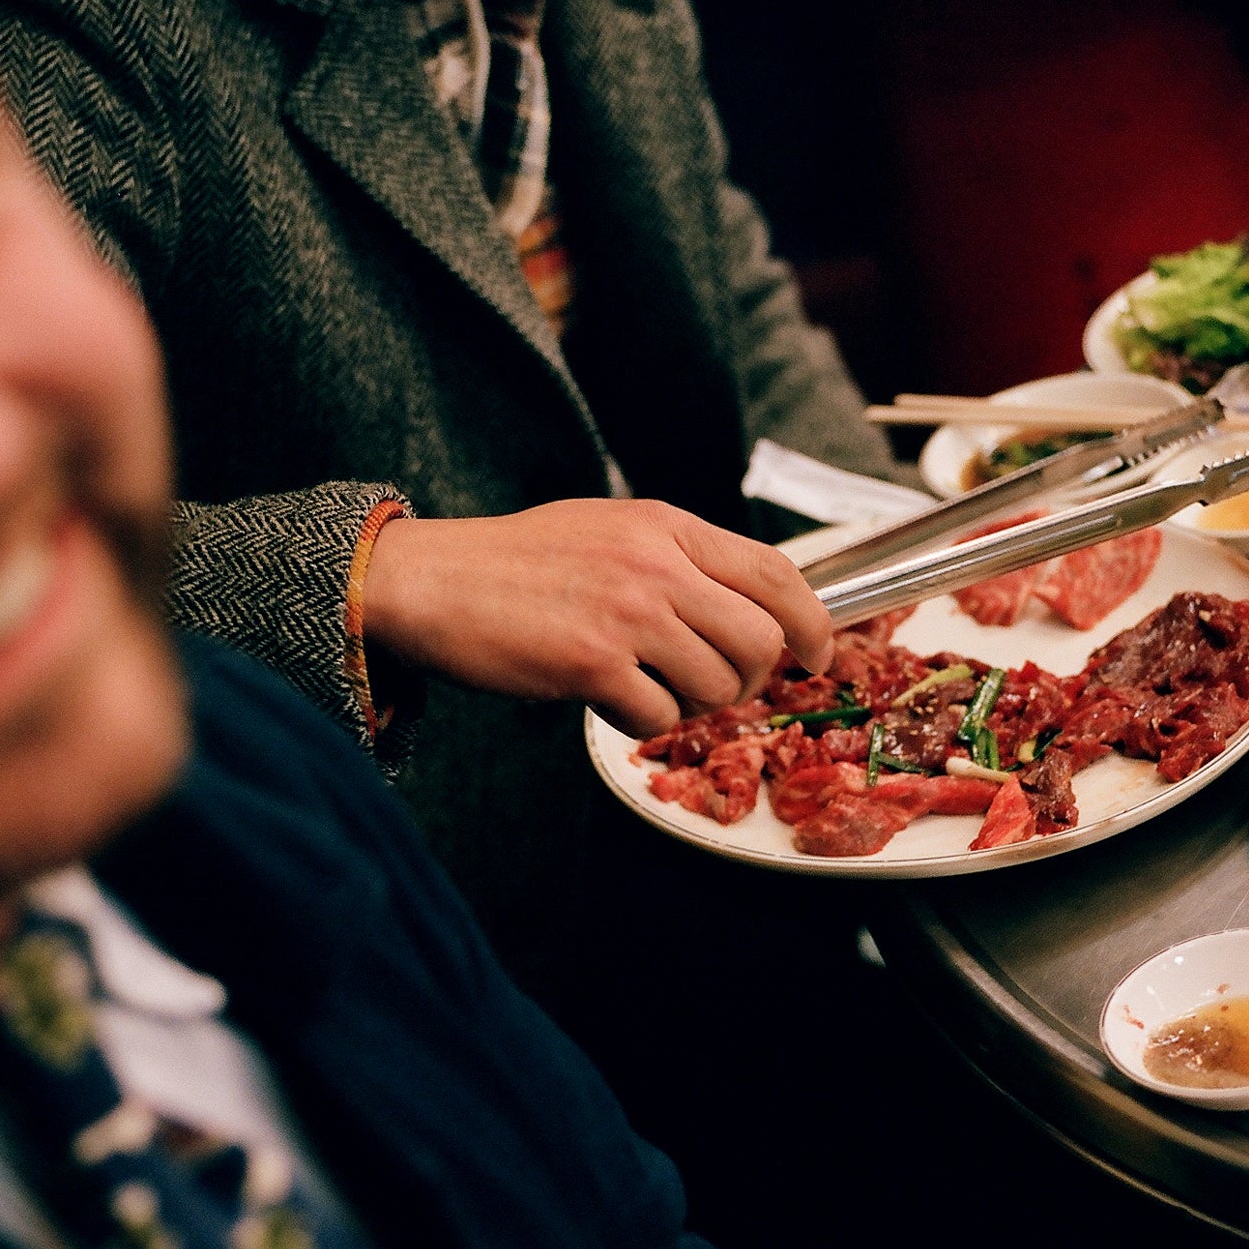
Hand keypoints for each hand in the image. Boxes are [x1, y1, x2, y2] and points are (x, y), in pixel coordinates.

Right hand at [361, 499, 836, 737]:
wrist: (431, 580)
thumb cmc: (515, 564)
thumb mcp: (610, 531)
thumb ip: (675, 559)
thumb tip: (745, 606)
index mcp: (667, 526)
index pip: (778, 572)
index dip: (814, 623)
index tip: (817, 655)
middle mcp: (657, 564)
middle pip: (762, 640)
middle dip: (751, 679)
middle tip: (714, 686)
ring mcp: (628, 614)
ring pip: (718, 686)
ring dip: (690, 704)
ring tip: (644, 686)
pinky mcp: (593, 663)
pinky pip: (659, 718)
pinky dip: (639, 722)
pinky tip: (603, 698)